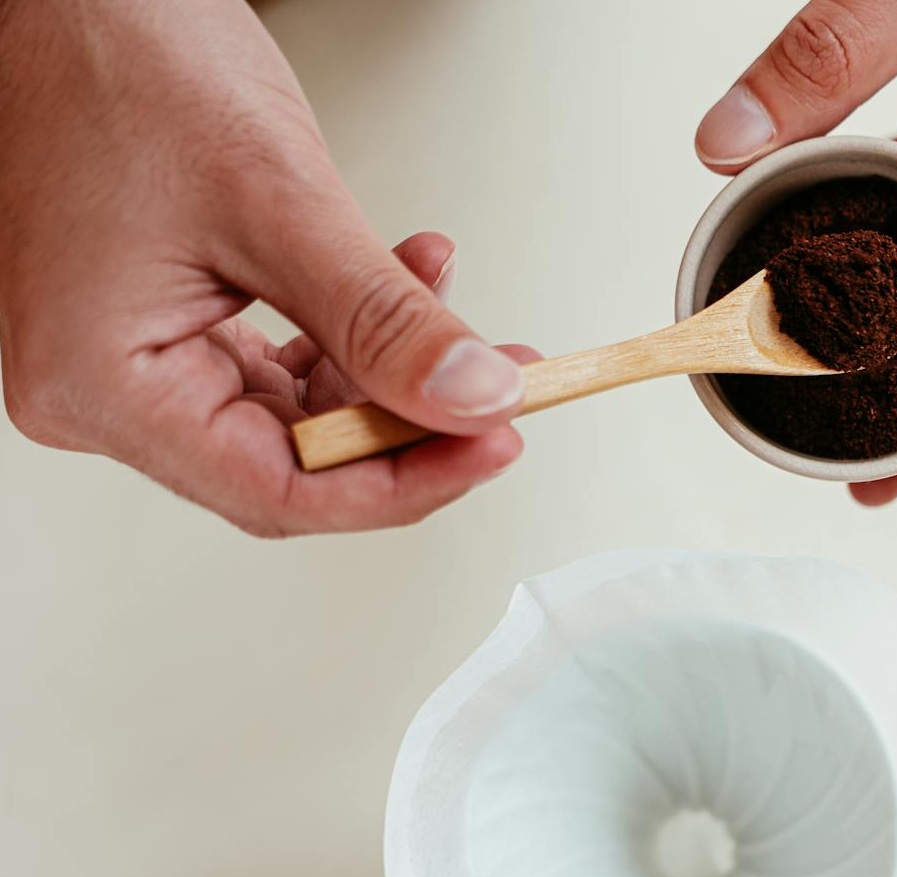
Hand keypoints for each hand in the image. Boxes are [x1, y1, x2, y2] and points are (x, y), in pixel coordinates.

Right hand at [0, 0, 532, 535]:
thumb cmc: (118, 61)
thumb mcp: (278, 204)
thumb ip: (383, 320)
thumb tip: (472, 398)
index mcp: (101, 386)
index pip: (281, 493)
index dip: (404, 481)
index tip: (490, 446)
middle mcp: (103, 391)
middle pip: (293, 463)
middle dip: (408, 421)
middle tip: (494, 394)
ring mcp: (133, 359)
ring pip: (296, 414)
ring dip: (388, 367)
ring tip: (456, 308)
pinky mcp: (166, 324)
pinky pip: (279, 361)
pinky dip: (349, 332)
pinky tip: (403, 278)